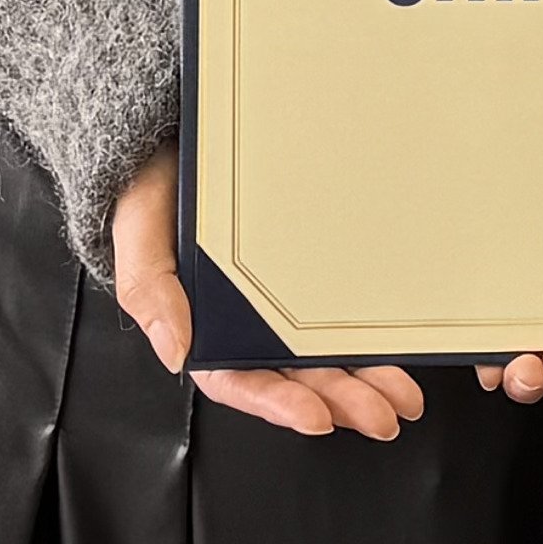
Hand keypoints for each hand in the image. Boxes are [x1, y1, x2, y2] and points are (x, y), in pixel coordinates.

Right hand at [111, 148, 421, 440]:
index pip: (238, 378)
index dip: (276, 403)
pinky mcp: (313, 262)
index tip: (315, 418)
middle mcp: (247, 317)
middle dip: (341, 401)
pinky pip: (346, 303)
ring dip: (366, 380)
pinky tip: (400, 348)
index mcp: (202, 321)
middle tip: (381, 416)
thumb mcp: (139, 228)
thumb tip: (175, 352)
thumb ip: (149, 287)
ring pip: (328, 351)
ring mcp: (283, 293)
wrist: (176, 125)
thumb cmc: (155, 180)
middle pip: (295, 375)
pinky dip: (374, 332)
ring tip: (403, 397)